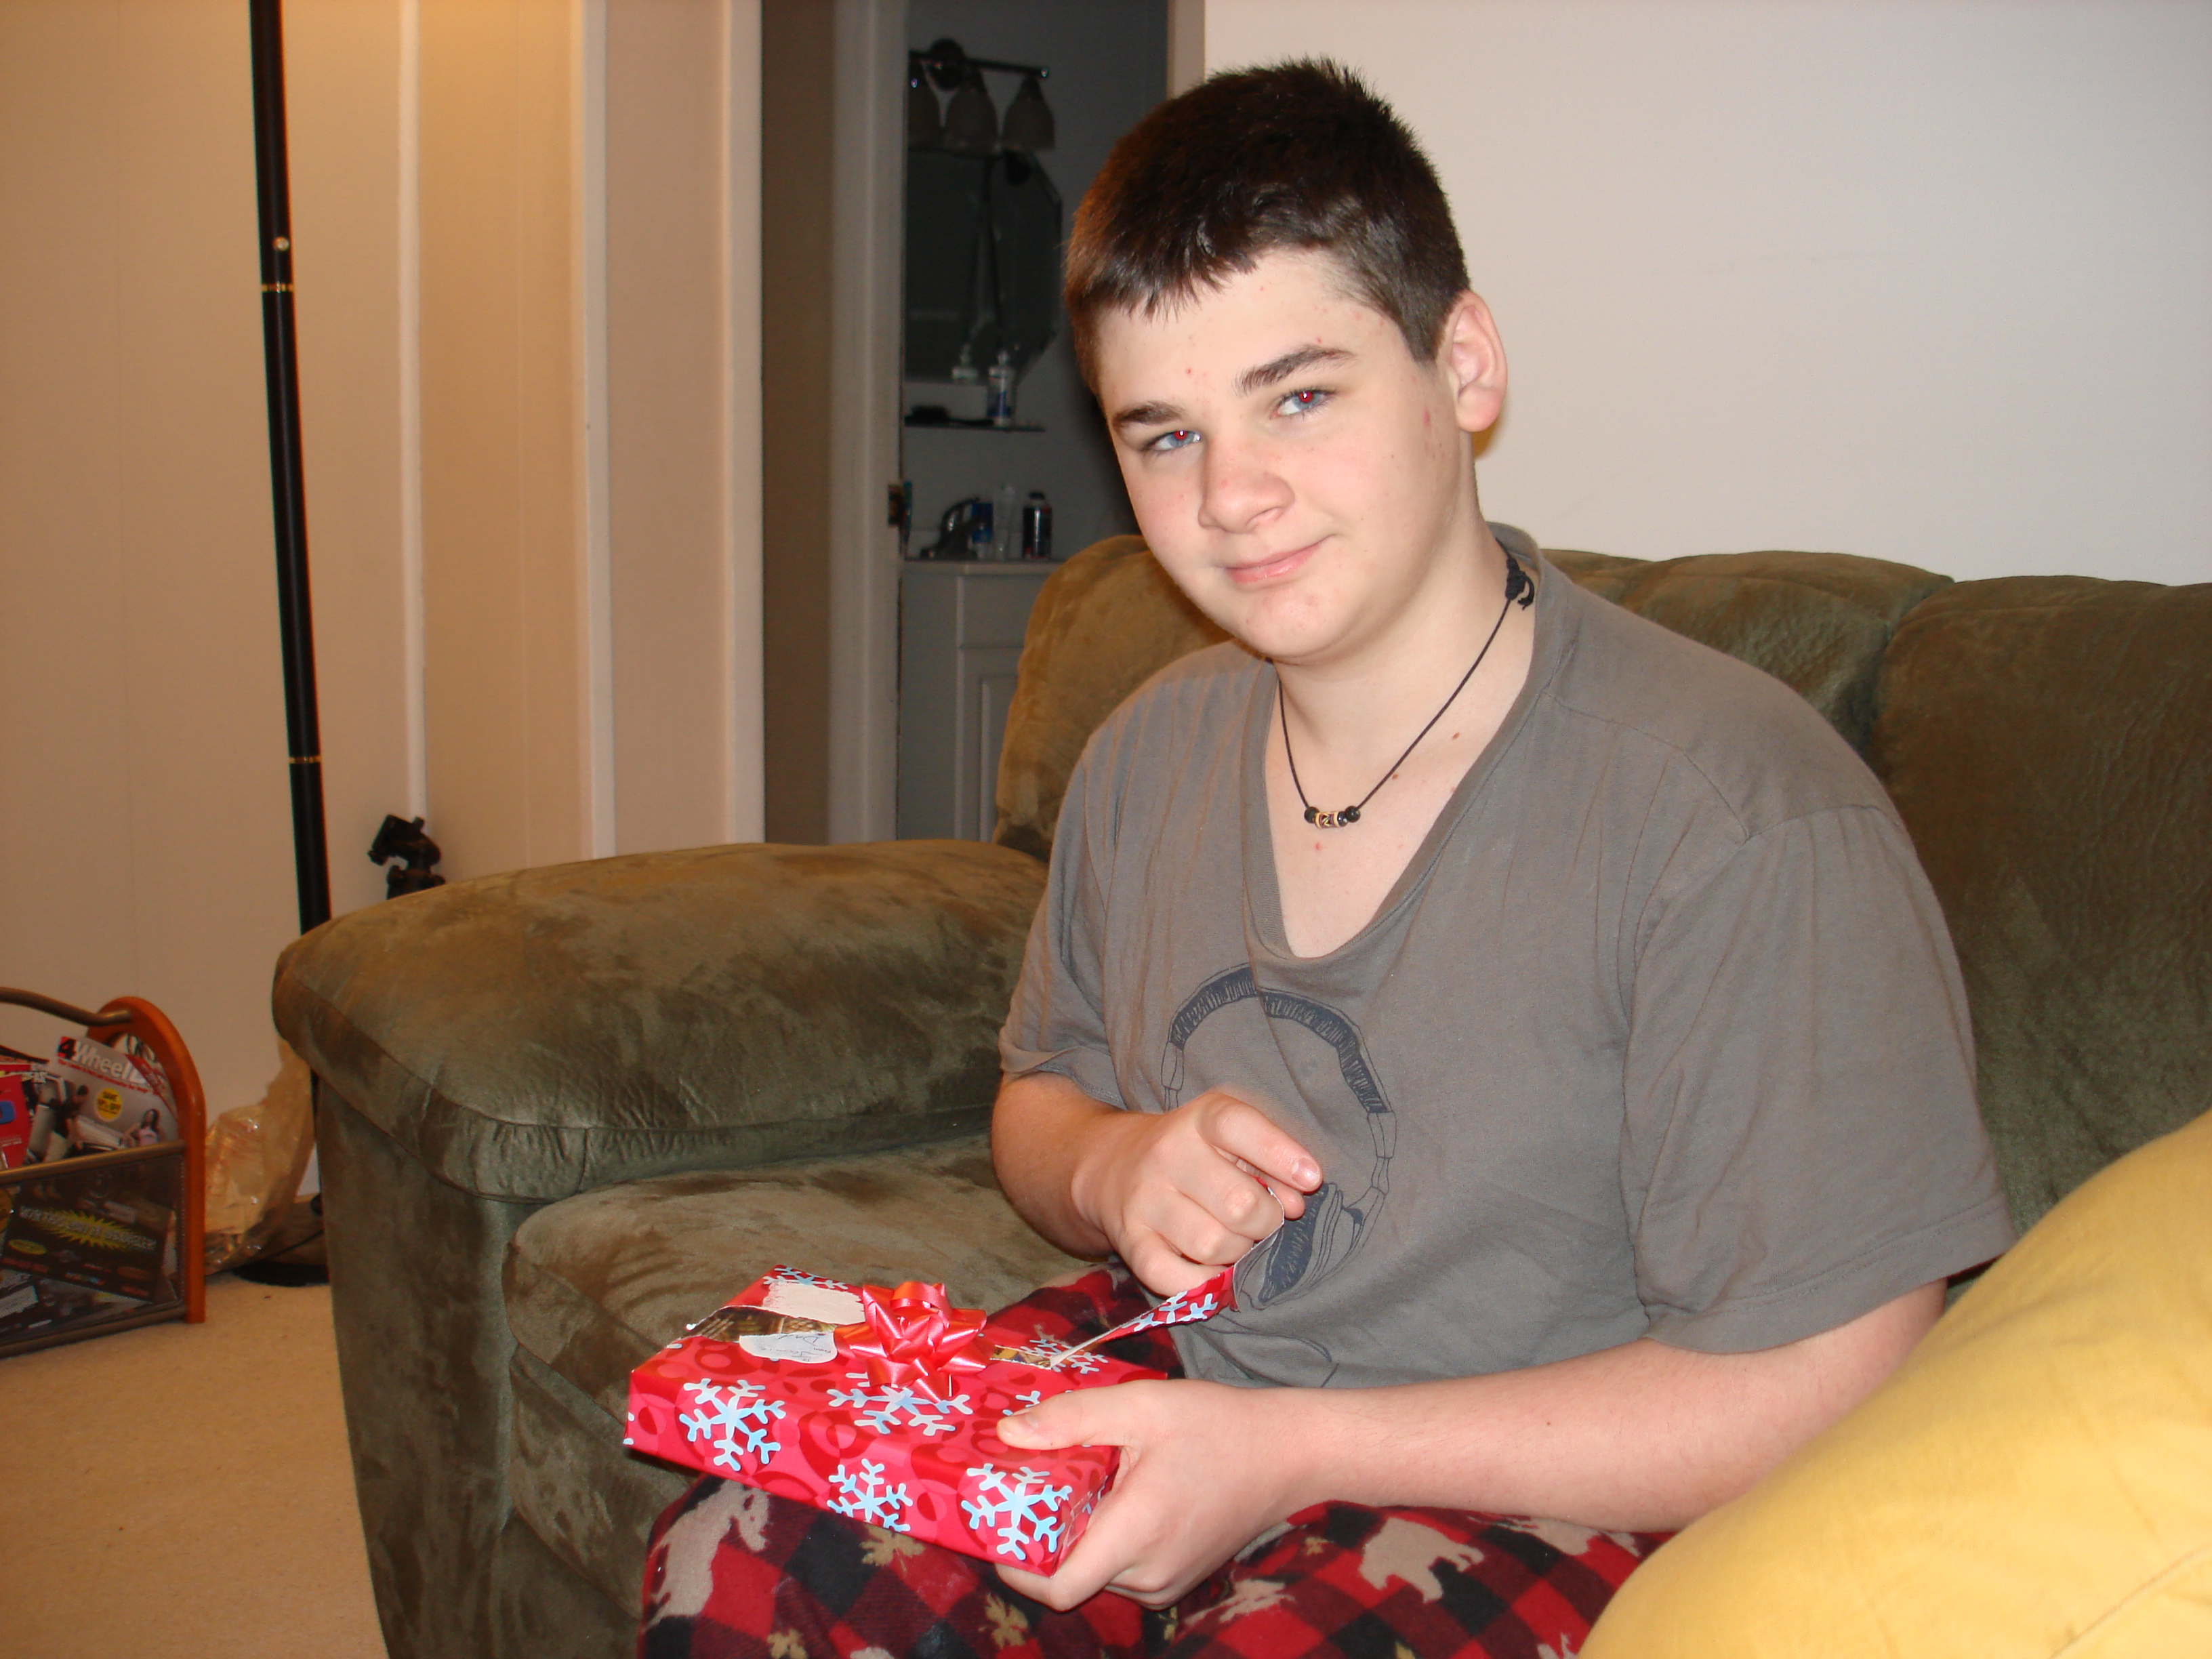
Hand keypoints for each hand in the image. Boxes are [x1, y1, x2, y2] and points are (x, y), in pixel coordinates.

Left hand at [993, 1378, 1310, 1609]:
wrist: (1288, 1454)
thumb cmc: (1217, 1425)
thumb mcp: (1141, 1405)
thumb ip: (1071, 1419)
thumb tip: (1008, 1433)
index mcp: (1136, 1534)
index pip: (1057, 1587)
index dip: (1014, 1565)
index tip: (995, 1525)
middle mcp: (1149, 1575)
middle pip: (1069, 1578)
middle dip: (1038, 1540)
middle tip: (1023, 1490)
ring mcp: (1166, 1583)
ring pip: (1094, 1575)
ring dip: (1073, 1539)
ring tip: (1070, 1485)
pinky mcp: (1177, 1579)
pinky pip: (1121, 1572)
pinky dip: (1103, 1543)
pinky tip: (1109, 1496)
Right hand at [1071, 1088, 1320, 1295]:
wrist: (1113, 1166)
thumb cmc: (1194, 1153)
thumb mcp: (1230, 1139)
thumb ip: (1270, 1162)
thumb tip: (1296, 1204)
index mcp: (1200, 1119)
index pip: (1239, 1127)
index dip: (1280, 1154)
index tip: (1311, 1179)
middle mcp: (1167, 1154)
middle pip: (1239, 1204)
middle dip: (1266, 1221)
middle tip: (1263, 1220)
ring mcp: (1145, 1199)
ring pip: (1213, 1245)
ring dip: (1237, 1252)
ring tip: (1234, 1240)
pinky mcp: (1130, 1241)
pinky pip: (1174, 1278)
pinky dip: (1203, 1282)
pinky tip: (1212, 1268)